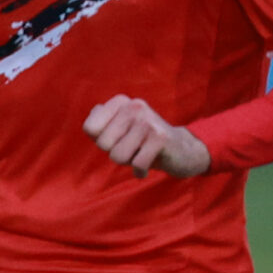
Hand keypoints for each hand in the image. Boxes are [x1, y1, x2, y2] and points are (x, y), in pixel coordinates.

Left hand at [85, 95, 210, 177]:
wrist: (182, 149)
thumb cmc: (143, 141)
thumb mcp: (119, 129)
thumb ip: (100, 122)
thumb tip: (94, 114)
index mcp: (121, 102)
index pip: (90, 128)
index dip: (101, 140)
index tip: (119, 138)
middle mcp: (134, 106)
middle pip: (103, 144)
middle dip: (115, 152)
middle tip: (133, 147)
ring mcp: (148, 121)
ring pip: (118, 156)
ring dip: (128, 162)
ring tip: (141, 153)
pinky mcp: (161, 138)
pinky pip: (137, 164)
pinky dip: (140, 171)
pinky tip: (149, 164)